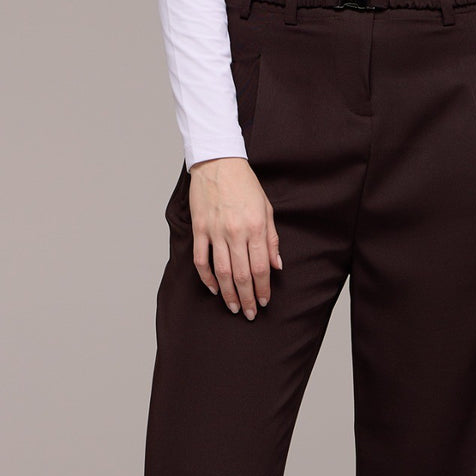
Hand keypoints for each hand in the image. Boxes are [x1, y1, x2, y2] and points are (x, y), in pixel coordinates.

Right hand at [186, 156, 282, 319]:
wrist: (219, 162)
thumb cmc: (245, 184)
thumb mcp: (267, 208)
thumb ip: (271, 239)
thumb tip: (276, 265)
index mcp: (256, 226)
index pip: (260, 267)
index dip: (263, 288)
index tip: (264, 301)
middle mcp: (235, 232)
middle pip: (241, 274)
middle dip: (247, 298)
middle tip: (249, 313)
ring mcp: (215, 231)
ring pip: (221, 272)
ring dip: (228, 293)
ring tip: (233, 307)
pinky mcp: (199, 229)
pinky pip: (201, 260)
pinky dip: (206, 278)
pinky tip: (214, 288)